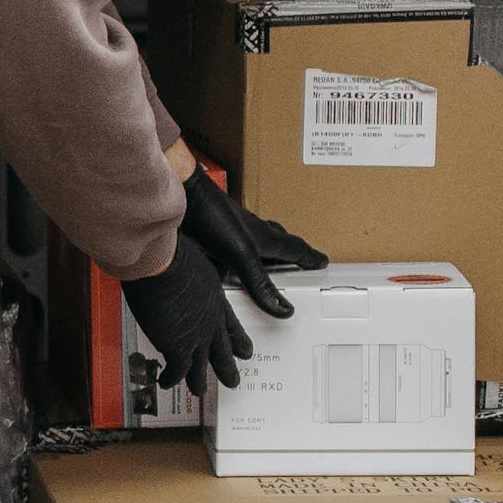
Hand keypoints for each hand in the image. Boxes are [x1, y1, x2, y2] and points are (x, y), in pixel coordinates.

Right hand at [122, 234, 252, 397]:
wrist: (163, 262)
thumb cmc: (172, 252)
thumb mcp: (195, 261)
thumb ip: (193, 275)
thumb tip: (185, 270)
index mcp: (216, 299)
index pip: (230, 325)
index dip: (238, 339)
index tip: (245, 350)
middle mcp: (210, 321)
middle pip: (223, 351)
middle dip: (228, 368)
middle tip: (234, 381)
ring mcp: (197, 336)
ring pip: (202, 367)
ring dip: (200, 381)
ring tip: (200, 391)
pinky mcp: (178, 347)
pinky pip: (177, 371)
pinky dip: (171, 379)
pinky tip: (166, 383)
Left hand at [178, 166, 325, 319]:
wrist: (180, 194)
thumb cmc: (211, 216)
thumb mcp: (241, 255)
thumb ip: (260, 282)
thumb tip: (283, 308)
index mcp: (264, 239)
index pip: (295, 249)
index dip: (309, 257)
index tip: (322, 261)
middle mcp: (250, 234)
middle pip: (278, 242)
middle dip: (291, 252)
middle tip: (300, 258)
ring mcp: (231, 232)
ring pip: (256, 242)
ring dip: (265, 251)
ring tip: (269, 261)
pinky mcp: (211, 234)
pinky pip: (231, 246)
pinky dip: (236, 255)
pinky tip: (225, 261)